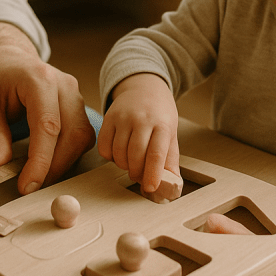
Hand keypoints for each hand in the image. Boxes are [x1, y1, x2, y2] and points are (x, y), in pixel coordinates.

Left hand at [0, 23, 94, 194]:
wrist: (11, 59)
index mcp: (40, 79)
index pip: (48, 126)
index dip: (40, 161)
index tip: (27, 186)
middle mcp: (66, 85)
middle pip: (72, 134)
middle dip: (54, 167)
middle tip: (30, 187)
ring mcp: (77, 95)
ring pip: (82, 138)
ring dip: (63, 163)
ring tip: (37, 177)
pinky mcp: (80, 107)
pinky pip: (83, 137)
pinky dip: (68, 155)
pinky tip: (48, 164)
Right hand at [97, 73, 179, 193]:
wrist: (144, 87)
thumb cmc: (160, 114)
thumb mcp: (171, 133)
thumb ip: (170, 159)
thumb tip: (172, 185)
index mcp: (162, 124)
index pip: (156, 154)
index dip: (152, 174)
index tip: (150, 188)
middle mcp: (142, 119)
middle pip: (135, 156)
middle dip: (136, 173)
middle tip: (139, 176)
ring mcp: (123, 117)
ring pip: (118, 153)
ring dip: (123, 165)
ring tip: (130, 163)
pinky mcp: (108, 117)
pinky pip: (104, 146)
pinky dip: (110, 157)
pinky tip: (119, 153)